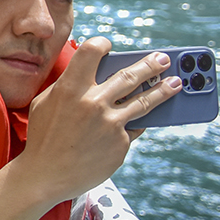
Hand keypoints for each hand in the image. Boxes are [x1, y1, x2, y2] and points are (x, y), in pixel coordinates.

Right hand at [18, 40, 177, 205]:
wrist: (45, 175)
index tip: (109, 46)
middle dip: (151, 64)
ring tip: (176, 83)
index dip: (102, 44)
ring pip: (145, 100)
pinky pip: (135, 127)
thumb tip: (93, 74)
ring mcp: (110, 123)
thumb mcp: (44, 104)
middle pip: (130, 75)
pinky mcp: (121, 143)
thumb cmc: (44, 138)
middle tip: (164, 59)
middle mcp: (93, 103)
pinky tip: (149, 117)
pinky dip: (138, 122)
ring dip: (163, 89)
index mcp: (69, 89)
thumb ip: (67, 87)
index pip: (91, 52)